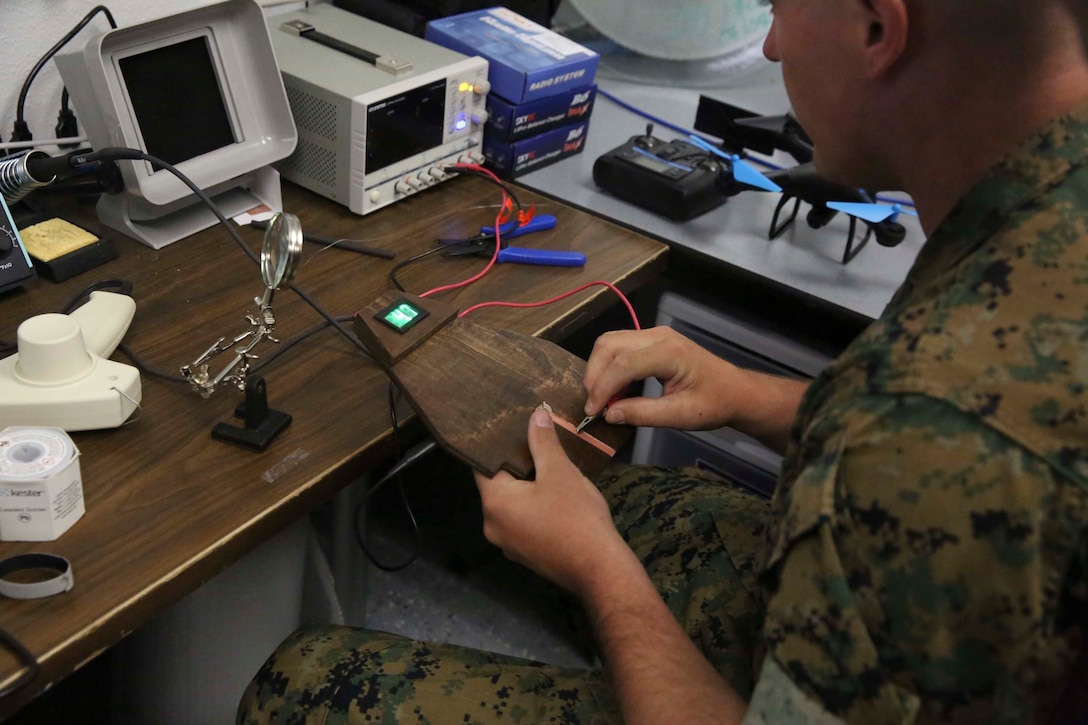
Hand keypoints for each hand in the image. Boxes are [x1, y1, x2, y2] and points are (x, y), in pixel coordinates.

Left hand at [473, 407, 636, 597]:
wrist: (599, 569)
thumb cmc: (575, 517)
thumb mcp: (560, 472)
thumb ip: (543, 442)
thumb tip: (535, 414)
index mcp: (494, 503)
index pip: (483, 465)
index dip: (497, 445)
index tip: (508, 427)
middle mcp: (493, 526)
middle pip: (498, 486)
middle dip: (517, 465)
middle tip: (534, 441)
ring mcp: (509, 544)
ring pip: (513, 505)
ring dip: (528, 487)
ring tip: (548, 465)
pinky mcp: (527, 555)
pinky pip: (524, 522)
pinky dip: (535, 507)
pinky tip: (556, 497)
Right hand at [582, 326, 747, 430]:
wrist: (735, 391)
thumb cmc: (714, 404)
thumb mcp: (681, 416)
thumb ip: (643, 414)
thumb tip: (608, 414)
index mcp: (669, 352)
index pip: (623, 364)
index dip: (602, 388)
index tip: (592, 413)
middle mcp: (658, 336)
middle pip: (610, 345)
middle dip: (595, 374)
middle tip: (592, 405)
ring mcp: (654, 335)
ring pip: (611, 342)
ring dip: (599, 369)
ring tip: (600, 398)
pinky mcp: (651, 340)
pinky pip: (620, 346)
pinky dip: (609, 366)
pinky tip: (614, 390)